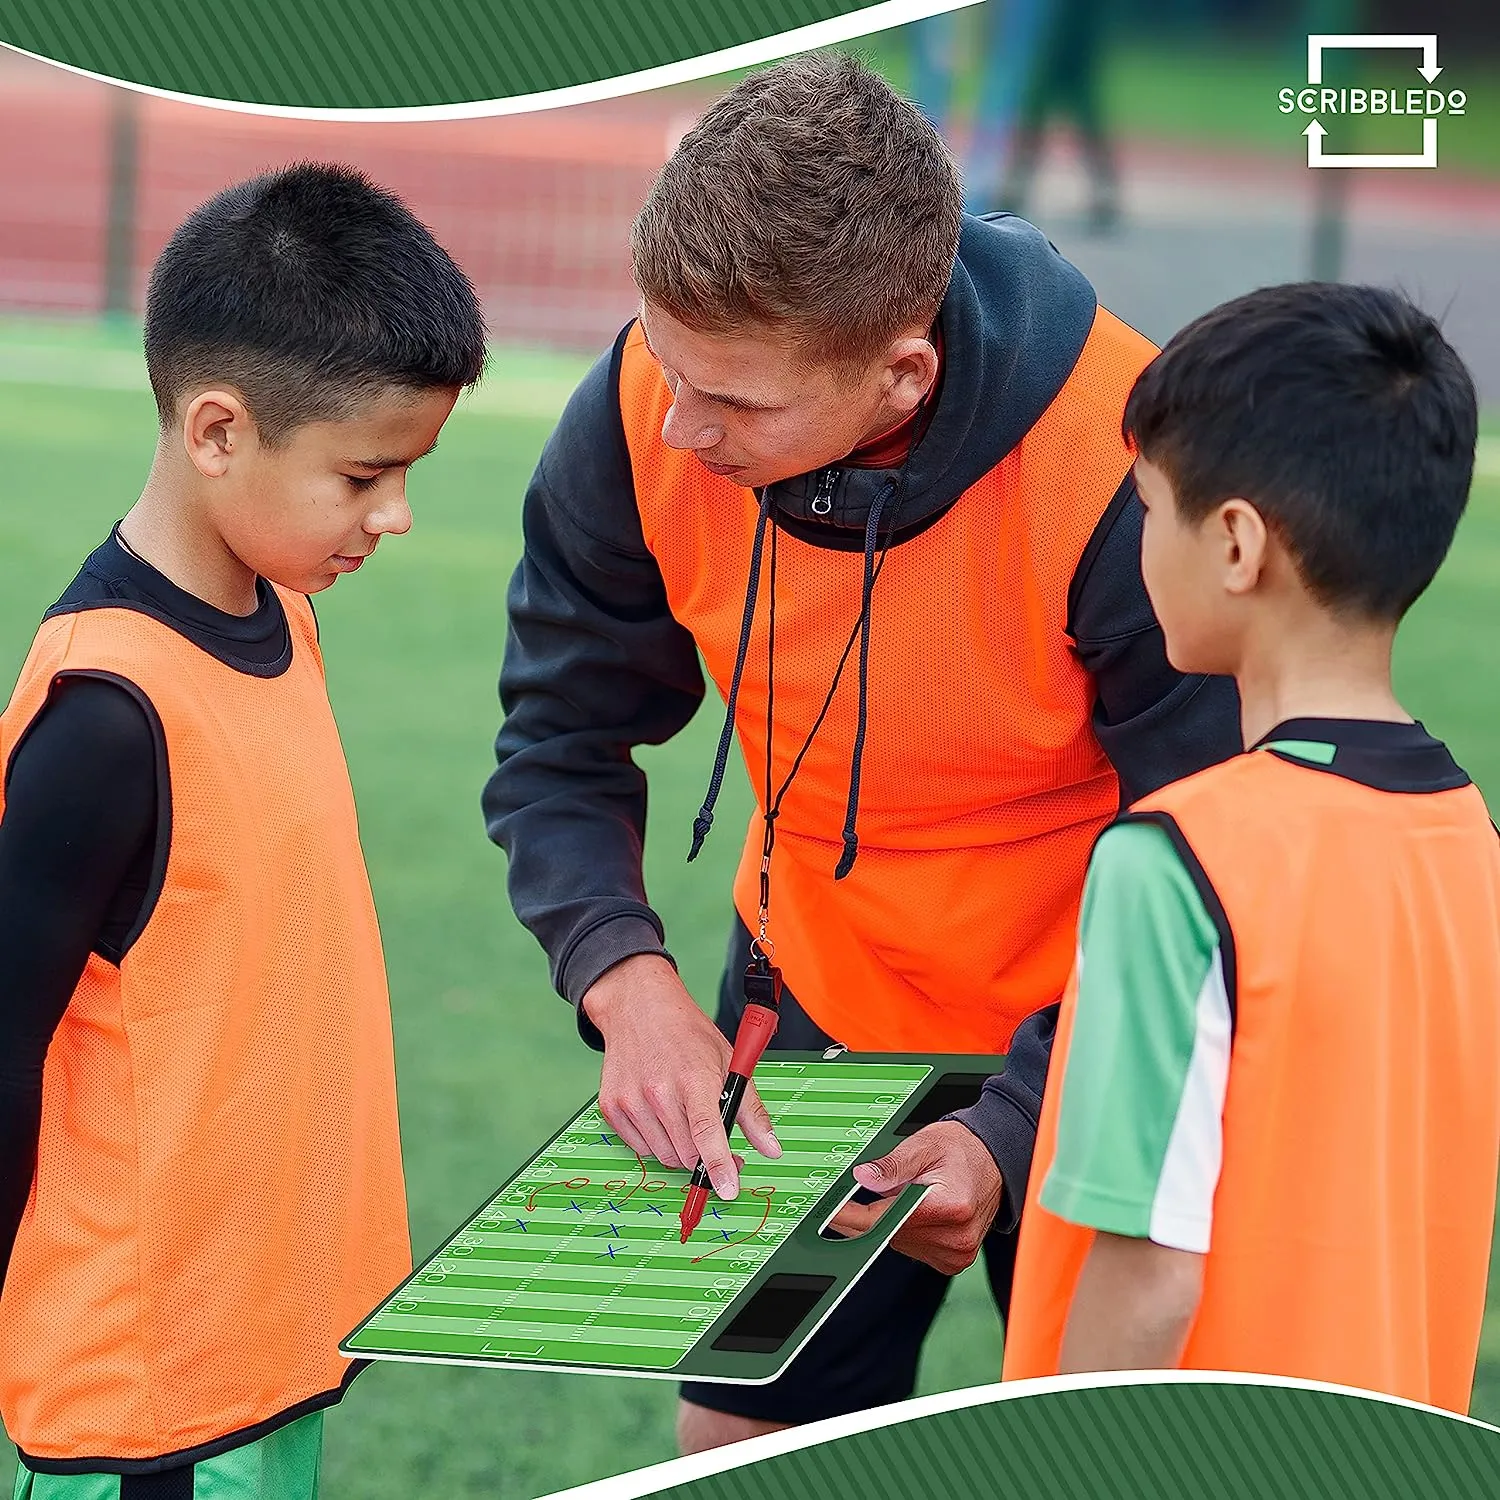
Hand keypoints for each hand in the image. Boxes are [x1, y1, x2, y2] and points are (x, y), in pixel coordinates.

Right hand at [582, 954, 780, 1197]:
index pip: (707, 1132)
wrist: (638, 1008)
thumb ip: (751, 1110)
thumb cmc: (686, 1033)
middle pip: (687, 1153)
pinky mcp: (612, 1107)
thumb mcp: (728, 1061)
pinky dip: (655, 1141)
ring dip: (680, 1149)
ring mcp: (632, 1100)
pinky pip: (640, 1148)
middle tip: (715, 1142)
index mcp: (694, 1077)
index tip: (728, 1189)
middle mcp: (659, 1090)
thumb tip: (771, 1149)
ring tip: (684, 1115)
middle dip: (705, 1157)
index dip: (719, 1165)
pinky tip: (660, 1112)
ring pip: (664, 1156)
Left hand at [845, 1121, 1002, 1274]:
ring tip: (904, 1193)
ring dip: (889, 1222)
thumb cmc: (963, 1150)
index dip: (852, 1215)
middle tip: (860, 1193)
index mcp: (950, 1207)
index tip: (829, 1211)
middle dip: (870, 1214)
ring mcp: (955, 1254)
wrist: (995, 1161)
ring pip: (898, 1243)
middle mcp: (955, 1238)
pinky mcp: (953, 1261)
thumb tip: (863, 1178)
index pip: (886, 1220)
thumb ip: (893, 1164)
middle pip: (890, 1234)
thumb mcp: (925, 1144)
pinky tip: (913, 1210)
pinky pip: (912, 1248)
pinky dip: (904, 1230)